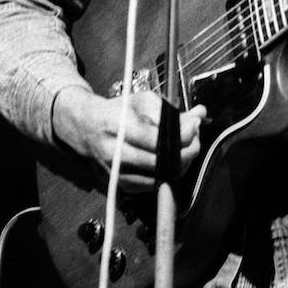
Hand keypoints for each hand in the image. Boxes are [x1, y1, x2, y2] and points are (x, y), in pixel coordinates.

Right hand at [52, 87, 206, 191]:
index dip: (182, 134)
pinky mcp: (120, 186)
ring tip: (187, 146)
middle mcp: (114, 154)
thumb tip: (201, 114)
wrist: (86, 128)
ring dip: (180, 163)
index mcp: (118, 127)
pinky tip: (173, 159)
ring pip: (158, 177)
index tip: (195, 124)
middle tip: (196, 137)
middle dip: (186, 150)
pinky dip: (167, 174)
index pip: (157, 139)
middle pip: (160, 162)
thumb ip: (172, 110)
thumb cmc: (118, 111)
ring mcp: (116, 173)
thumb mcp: (143, 101)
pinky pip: (152, 186)